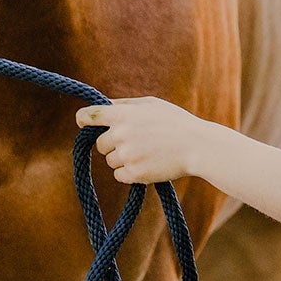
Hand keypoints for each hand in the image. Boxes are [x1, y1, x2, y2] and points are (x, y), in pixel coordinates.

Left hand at [74, 97, 209, 183]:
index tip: (83, 123)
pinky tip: (146, 164)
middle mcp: (120, 134)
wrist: (197, 146)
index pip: (88, 116)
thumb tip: (104, 106)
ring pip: (110, 161)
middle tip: (133, 142)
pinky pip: (119, 175)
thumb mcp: (149, 104)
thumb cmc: (174, 121)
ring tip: (145, 153)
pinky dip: (129, 173)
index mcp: (122, 114)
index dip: (83, 120)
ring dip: (122, 159)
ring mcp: (127, 155)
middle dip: (111, 144)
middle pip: (100, 144)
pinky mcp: (135, 173)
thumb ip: (124, 104)